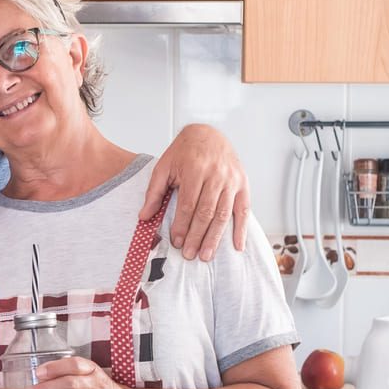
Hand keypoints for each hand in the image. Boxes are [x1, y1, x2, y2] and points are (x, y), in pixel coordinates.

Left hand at [141, 123, 249, 260]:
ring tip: (206, 255)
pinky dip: (240, 229)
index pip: (188, 204)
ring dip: (215, 237)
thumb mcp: (164, 167)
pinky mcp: (242, 184)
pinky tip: (236, 245)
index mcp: (195, 169)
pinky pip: (243, 209)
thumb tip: (144, 216)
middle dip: (197, 236)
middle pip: (206, 212)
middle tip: (189, 254)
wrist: (208, 133)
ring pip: (223, 214)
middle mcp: (216, 175)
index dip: (182, 225)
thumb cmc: (184, 152)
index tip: (176, 241)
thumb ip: (154, 192)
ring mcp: (231, 180)